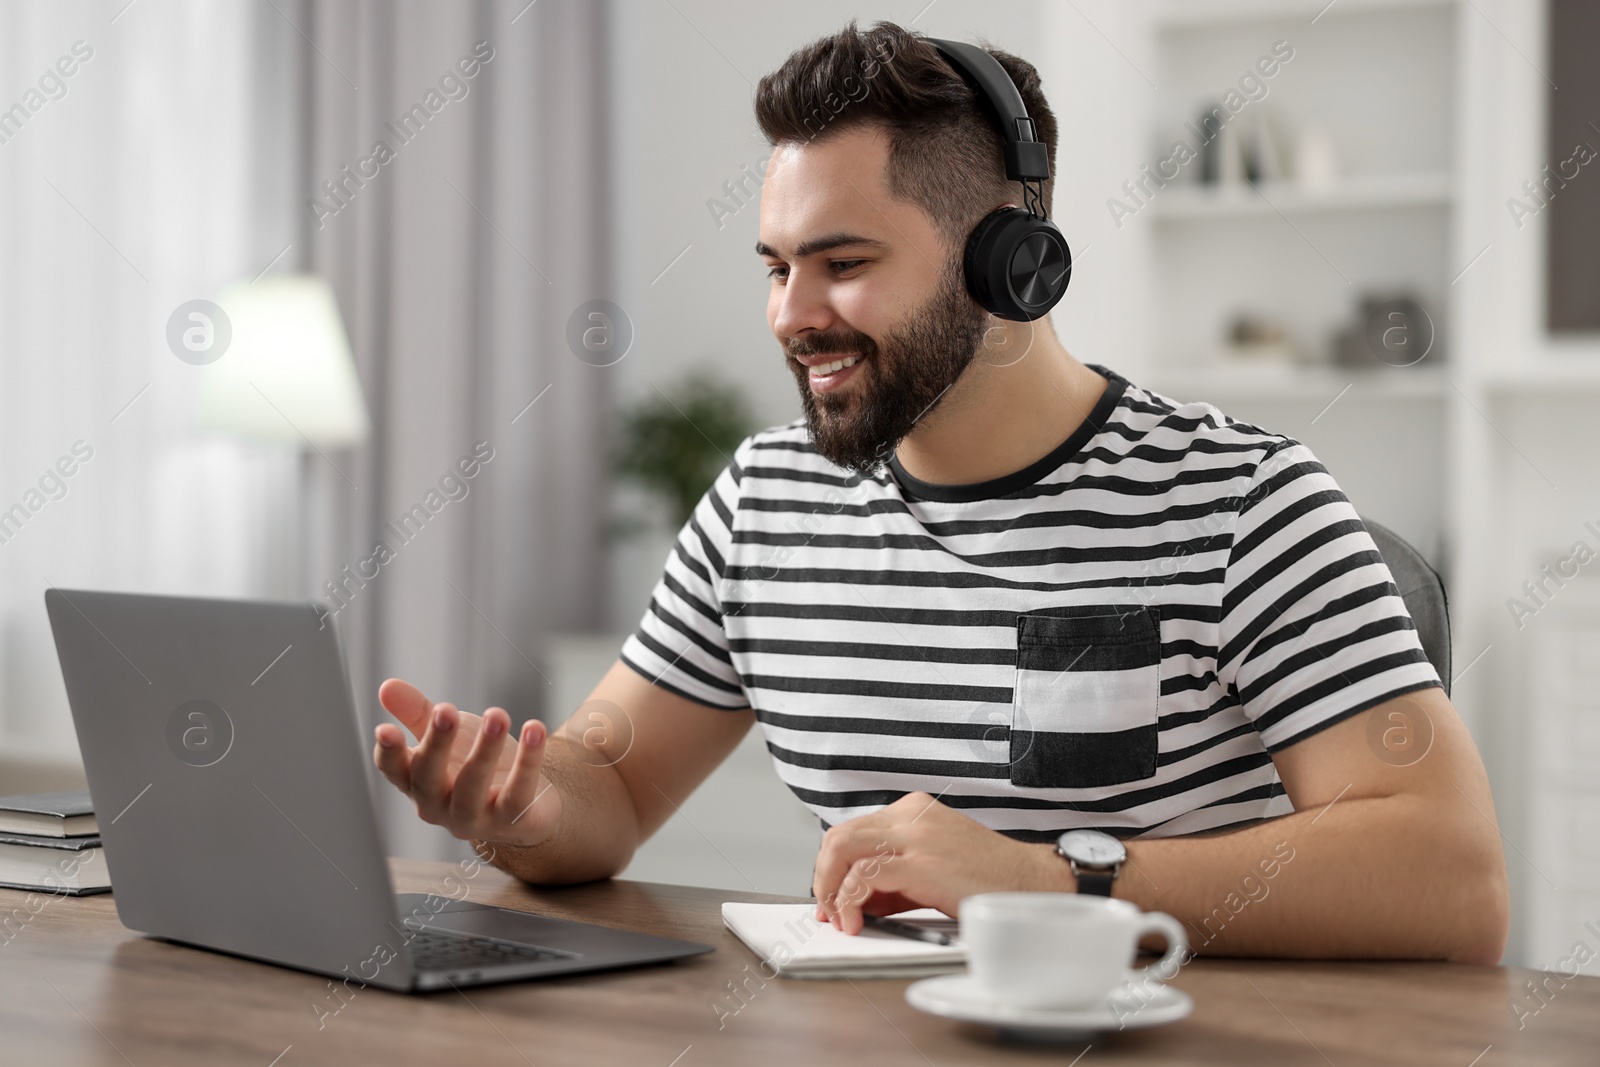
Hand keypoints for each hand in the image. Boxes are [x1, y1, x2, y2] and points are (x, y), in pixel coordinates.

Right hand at [372, 678, 561, 846]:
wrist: (526, 804)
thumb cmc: (475, 764)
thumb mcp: (448, 735)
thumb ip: (418, 713)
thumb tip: (386, 686)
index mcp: (417, 783)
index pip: (395, 771)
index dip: (389, 753)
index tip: (385, 729)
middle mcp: (439, 807)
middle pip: (429, 779)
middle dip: (437, 744)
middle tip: (446, 710)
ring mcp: (474, 818)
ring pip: (473, 788)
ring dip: (485, 750)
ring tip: (497, 715)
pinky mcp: (512, 821)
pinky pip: (518, 794)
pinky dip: (528, 762)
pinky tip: (534, 729)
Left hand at [811, 792, 1062, 933]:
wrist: (1032, 883)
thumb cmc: (988, 879)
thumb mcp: (931, 869)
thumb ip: (892, 878)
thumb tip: (856, 900)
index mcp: (911, 810)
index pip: (852, 831)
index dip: (831, 867)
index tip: (829, 897)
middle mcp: (909, 815)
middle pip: (839, 837)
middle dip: (824, 877)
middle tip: (826, 910)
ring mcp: (915, 836)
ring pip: (843, 850)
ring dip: (831, 889)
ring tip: (839, 918)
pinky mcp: (921, 863)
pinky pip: (864, 877)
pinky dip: (850, 901)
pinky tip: (857, 921)